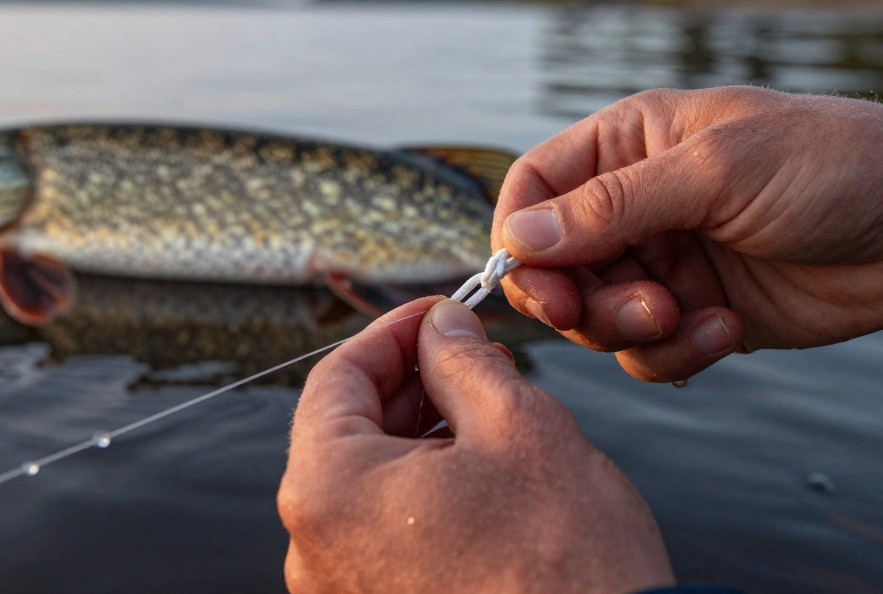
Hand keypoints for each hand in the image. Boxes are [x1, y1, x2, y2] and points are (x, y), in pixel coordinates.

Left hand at [278, 297, 673, 593]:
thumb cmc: (567, 570)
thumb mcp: (520, 429)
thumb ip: (466, 363)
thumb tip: (442, 330)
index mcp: (329, 493)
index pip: (335, 379)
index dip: (392, 333)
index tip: (435, 314)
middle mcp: (315, 552)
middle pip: (346, 433)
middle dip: (411, 385)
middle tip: (472, 356)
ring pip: (369, 485)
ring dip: (421, 437)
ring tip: (488, 414)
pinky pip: (385, 536)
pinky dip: (423, 493)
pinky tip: (480, 476)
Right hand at [493, 86, 882, 381]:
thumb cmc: (830, 164)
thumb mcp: (716, 170)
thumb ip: (613, 206)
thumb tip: (518, 236)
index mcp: (629, 145)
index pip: (535, 189)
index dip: (521, 237)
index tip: (537, 282)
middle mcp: (637, 204)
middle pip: (556, 265)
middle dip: (580, 298)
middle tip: (633, 309)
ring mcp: (666, 262)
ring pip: (596, 316)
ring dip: (629, 328)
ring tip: (684, 316)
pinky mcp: (698, 314)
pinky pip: (649, 351)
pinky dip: (675, 353)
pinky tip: (724, 332)